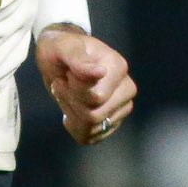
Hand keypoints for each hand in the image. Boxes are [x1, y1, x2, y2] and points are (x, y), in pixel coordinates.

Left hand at [36, 25, 135, 144]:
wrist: (61, 59)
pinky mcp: (112, 123)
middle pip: (94, 116)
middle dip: (71, 103)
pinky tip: (72, 111)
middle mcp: (126, 89)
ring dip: (71, 114)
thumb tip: (100, 72)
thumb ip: (79, 60)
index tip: (67, 75)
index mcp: (118, 68)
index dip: (73, 91)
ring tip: (67, 96)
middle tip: (63, 85)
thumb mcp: (64, 48)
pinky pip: (91, 137)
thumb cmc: (62, 49)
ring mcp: (122, 108)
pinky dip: (75, 127)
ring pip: (92, 128)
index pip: (96, 98)